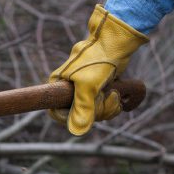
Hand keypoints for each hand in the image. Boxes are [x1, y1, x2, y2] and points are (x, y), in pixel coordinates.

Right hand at [48, 5, 147, 134]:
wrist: (116, 42)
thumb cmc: (98, 60)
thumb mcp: (88, 86)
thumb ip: (82, 108)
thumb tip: (77, 130)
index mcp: (58, 86)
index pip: (56, 112)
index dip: (70, 117)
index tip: (84, 112)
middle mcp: (68, 89)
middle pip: (79, 116)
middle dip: (96, 110)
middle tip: (104, 96)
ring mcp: (84, 90)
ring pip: (93, 113)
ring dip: (107, 107)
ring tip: (113, 92)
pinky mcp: (97, 90)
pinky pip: (103, 107)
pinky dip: (112, 103)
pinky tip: (117, 92)